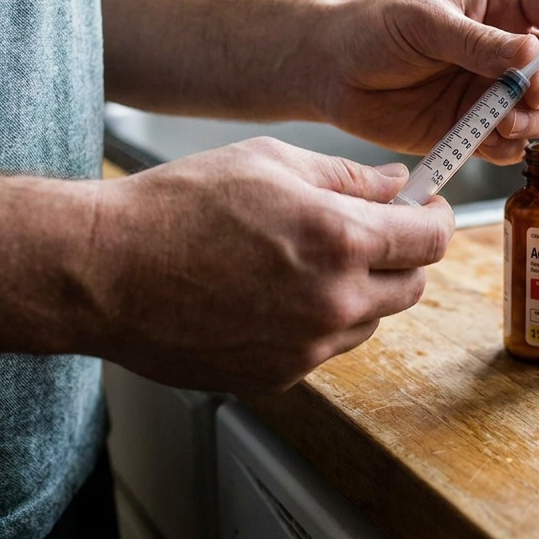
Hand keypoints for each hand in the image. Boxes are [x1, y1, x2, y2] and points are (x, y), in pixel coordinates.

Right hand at [81, 137, 452, 393]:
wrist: (105, 271)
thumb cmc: (176, 208)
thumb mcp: (269, 162)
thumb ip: (347, 177)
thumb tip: (396, 183)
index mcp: (340, 240)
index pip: (430, 238)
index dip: (434, 217)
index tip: (425, 208)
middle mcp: (333, 302)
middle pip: (410, 286)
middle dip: (399, 255)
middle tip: (366, 231)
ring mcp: (306, 348)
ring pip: (367, 321)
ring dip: (356, 291)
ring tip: (299, 261)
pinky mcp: (276, 376)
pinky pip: (322, 349)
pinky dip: (314, 323)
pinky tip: (268, 294)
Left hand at [311, 0, 538, 164]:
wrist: (331, 72)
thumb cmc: (373, 29)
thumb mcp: (425, 22)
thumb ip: (476, 42)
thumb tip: (527, 53)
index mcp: (500, 8)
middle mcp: (506, 52)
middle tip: (533, 93)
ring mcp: (492, 94)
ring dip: (536, 121)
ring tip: (502, 122)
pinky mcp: (473, 131)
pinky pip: (511, 147)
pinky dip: (508, 149)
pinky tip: (484, 141)